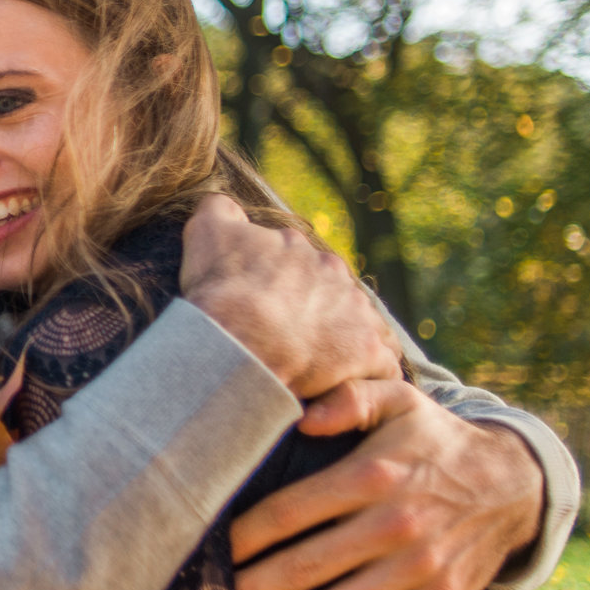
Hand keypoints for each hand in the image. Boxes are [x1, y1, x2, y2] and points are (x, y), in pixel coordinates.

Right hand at [180, 196, 397, 398]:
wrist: (240, 339)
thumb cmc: (222, 289)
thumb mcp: (206, 233)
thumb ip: (218, 210)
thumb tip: (222, 201)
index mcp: (300, 249)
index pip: (300, 264)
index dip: (283, 288)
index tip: (267, 310)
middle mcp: (335, 274)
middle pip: (331, 294)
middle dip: (315, 314)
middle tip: (289, 342)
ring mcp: (357, 313)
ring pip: (360, 326)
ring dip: (344, 343)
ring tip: (319, 369)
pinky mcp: (369, 353)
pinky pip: (382, 367)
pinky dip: (368, 376)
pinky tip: (347, 388)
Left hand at [228, 379, 546, 589]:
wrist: (516, 484)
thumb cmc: (435, 439)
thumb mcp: (398, 400)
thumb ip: (348, 398)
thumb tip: (301, 415)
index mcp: (371, 476)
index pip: (288, 513)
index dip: (242, 536)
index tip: (208, 549)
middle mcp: (392, 526)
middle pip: (304, 567)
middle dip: (251, 589)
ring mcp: (416, 569)